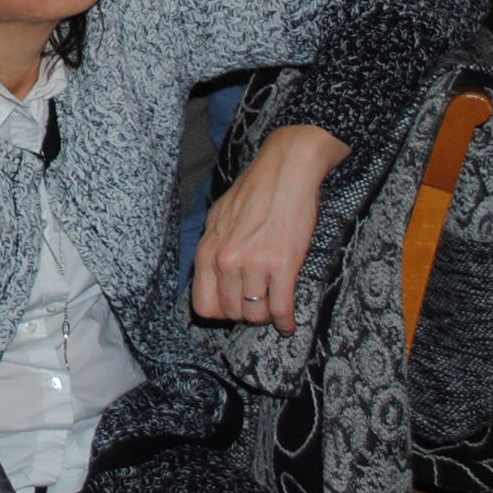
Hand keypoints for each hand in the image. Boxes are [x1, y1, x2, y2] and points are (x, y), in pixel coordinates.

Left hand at [191, 125, 348, 333]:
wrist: (285, 171)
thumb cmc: (253, 191)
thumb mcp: (218, 218)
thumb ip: (213, 249)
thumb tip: (214, 275)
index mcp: (207, 251)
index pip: (204, 306)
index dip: (221, 312)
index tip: (234, 308)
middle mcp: (226, 261)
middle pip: (233, 312)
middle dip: (247, 312)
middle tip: (259, 303)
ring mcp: (253, 265)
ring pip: (256, 314)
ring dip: (266, 316)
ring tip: (274, 308)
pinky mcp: (282, 266)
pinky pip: (281, 309)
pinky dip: (286, 321)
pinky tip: (288, 322)